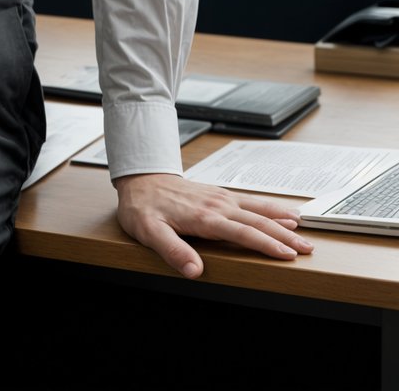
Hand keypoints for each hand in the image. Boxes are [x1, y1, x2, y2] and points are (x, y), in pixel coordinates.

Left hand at [113, 172, 314, 278]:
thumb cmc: (143, 207)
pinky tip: (282, 212)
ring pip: (257, 209)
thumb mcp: (149, 231)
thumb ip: (172, 250)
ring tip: (304, 229)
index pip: (243, 233)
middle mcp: (217, 205)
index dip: (266, 245)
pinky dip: (270, 207)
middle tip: (308, 249)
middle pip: (257, 221)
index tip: (288, 255)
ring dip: (281, 219)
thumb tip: (195, 271)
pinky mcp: (219, 195)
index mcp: (204, 217)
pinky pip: (250, 201)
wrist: (140, 179)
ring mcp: (220, 198)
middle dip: (284, 235)